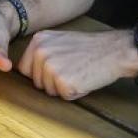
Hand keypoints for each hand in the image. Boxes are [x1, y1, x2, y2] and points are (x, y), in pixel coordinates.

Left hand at [16, 29, 137, 100]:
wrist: (113, 51)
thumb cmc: (88, 48)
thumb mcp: (58, 41)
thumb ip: (41, 52)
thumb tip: (25, 70)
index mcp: (38, 41)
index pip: (25, 69)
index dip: (41, 74)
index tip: (58, 67)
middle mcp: (41, 53)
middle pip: (36, 82)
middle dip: (52, 82)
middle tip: (72, 69)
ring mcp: (51, 68)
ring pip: (48, 91)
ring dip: (63, 88)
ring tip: (78, 73)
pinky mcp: (63, 82)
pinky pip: (63, 96)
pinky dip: (74, 93)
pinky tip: (83, 79)